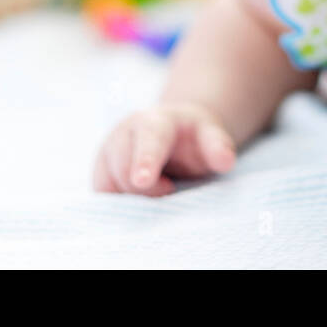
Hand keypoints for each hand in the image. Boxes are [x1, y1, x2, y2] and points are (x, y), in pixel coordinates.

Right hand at [93, 101, 236, 196]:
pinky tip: (136, 202)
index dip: (144, 161)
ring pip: (107, 185)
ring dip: (130, 198)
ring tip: (157, 189)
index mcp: (154, 121)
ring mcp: (108, 152)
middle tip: (170, 189)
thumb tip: (226, 161)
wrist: (176, 131)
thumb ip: (218, 146)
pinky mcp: (101, 171)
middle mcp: (124, 133)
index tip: (143, 181)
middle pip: (124, 169)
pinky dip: (117, 205)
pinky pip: (102, 195)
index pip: (148, 141)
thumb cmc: (195, 137)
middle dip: (146, 190)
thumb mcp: (211, 135)